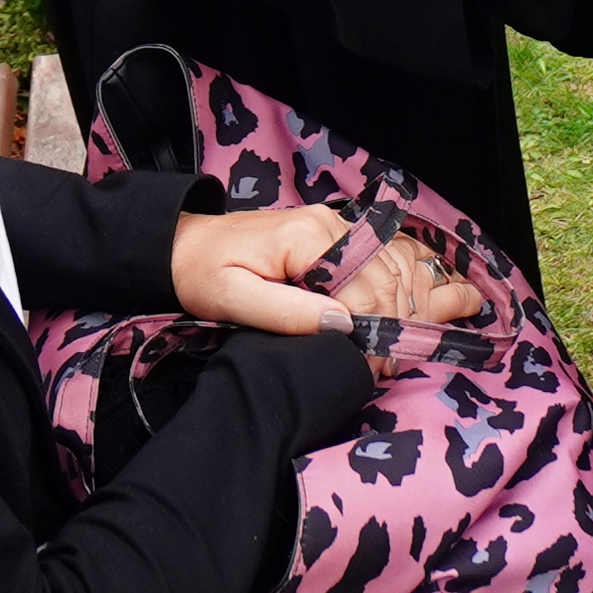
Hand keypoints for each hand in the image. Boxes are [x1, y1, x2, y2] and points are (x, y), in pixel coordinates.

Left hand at [172, 209, 484, 380]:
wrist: (186, 244)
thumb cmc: (204, 274)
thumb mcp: (232, 299)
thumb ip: (286, 312)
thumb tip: (341, 326)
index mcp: (308, 237)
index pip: (363, 284)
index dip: (374, 329)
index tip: (372, 367)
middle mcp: (331, 223)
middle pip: (385, 274)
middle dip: (393, 321)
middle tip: (385, 368)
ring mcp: (337, 225)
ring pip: (392, 263)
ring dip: (403, 302)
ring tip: (398, 346)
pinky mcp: (335, 233)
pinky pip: (381, 255)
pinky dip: (398, 282)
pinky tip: (406, 306)